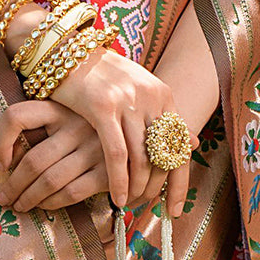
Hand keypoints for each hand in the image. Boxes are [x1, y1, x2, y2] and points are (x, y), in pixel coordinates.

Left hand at [0, 100, 107, 211]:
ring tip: (20, 206)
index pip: (17, 117)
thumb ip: (44, 126)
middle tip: (4, 200)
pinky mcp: (108, 171)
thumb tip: (6, 160)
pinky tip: (45, 206)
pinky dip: (53, 203)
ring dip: (29, 199)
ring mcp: (94, 148)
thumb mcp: (71, 114)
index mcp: (61, 108)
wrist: (149, 133)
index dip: (1, 142)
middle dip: (13, 186)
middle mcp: (76, 125)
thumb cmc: (96, 128)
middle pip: (33, 161)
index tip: (1, 164)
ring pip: (49, 180)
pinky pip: (71, 192)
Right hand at [49, 0, 220, 216]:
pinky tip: (115, 197)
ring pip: (141, 158)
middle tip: (145, 208)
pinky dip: (118, 180)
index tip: (176, 210)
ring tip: (129, 204)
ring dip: (136, 188)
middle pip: (163, 156)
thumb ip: (163, 119)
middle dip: (155, 188)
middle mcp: (151, 96)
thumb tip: (193, 143)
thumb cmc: (99, 76)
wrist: (65, 49)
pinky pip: (116, 155)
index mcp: (163, 94)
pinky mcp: (103, 107)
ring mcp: (128, 101)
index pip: (180, 146)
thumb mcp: (139, 93)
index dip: (180, 182)